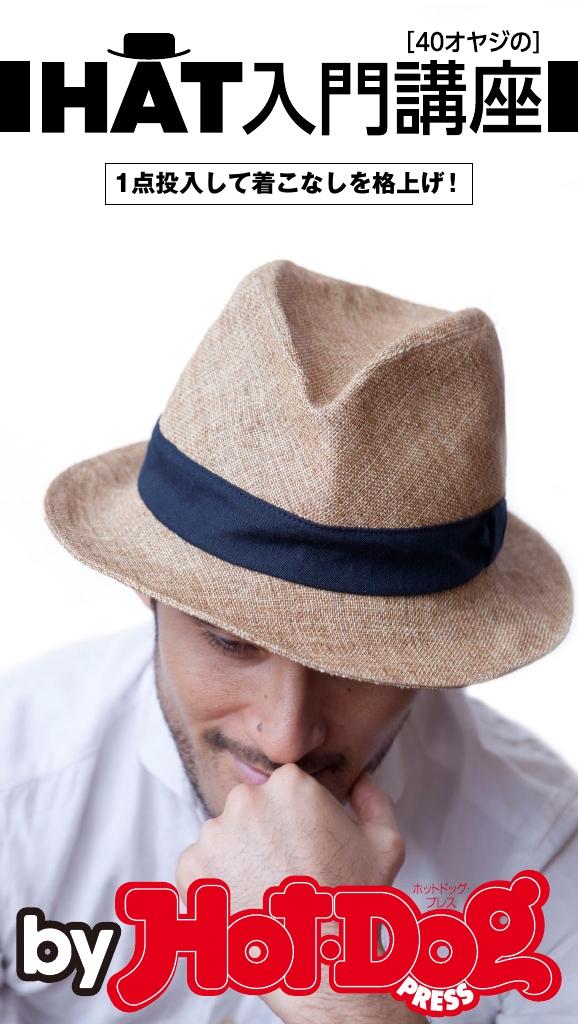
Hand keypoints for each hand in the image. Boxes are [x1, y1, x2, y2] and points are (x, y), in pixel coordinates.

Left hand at [176, 764, 409, 1022]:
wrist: (317, 963)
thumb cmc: (353, 902)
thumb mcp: (385, 842)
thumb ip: (373, 799)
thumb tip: (359, 782)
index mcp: (289, 784)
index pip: (285, 787)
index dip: (298, 816)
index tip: (306, 844)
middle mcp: (246, 800)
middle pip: (252, 807)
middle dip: (266, 832)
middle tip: (287, 870)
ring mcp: (214, 834)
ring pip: (225, 835)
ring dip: (240, 855)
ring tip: (266, 890)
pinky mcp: (191, 868)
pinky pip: (201, 865)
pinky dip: (216, 881)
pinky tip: (244, 903)